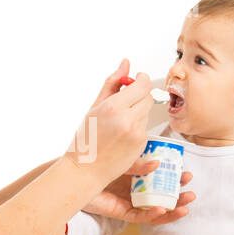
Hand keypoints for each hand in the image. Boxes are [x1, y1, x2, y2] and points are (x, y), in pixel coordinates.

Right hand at [64, 59, 155, 180]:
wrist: (85, 170)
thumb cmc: (85, 140)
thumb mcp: (95, 106)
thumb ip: (113, 82)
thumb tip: (126, 64)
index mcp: (114, 107)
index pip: (143, 84)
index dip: (142, 79)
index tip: (137, 79)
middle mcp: (128, 120)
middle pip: (148, 97)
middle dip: (139, 95)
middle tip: (125, 101)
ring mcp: (137, 133)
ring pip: (146, 112)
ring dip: (137, 112)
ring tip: (118, 122)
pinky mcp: (142, 144)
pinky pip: (145, 127)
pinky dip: (137, 126)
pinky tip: (121, 134)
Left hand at [82, 156, 194, 225]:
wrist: (74, 176)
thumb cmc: (95, 165)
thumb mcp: (121, 160)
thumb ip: (137, 163)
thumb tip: (156, 162)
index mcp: (138, 176)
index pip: (162, 179)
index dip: (175, 178)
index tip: (186, 172)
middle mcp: (136, 190)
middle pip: (163, 196)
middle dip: (179, 195)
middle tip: (190, 190)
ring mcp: (131, 203)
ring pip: (156, 210)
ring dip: (172, 209)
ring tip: (185, 206)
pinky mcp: (122, 213)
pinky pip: (140, 217)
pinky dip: (152, 215)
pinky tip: (161, 210)